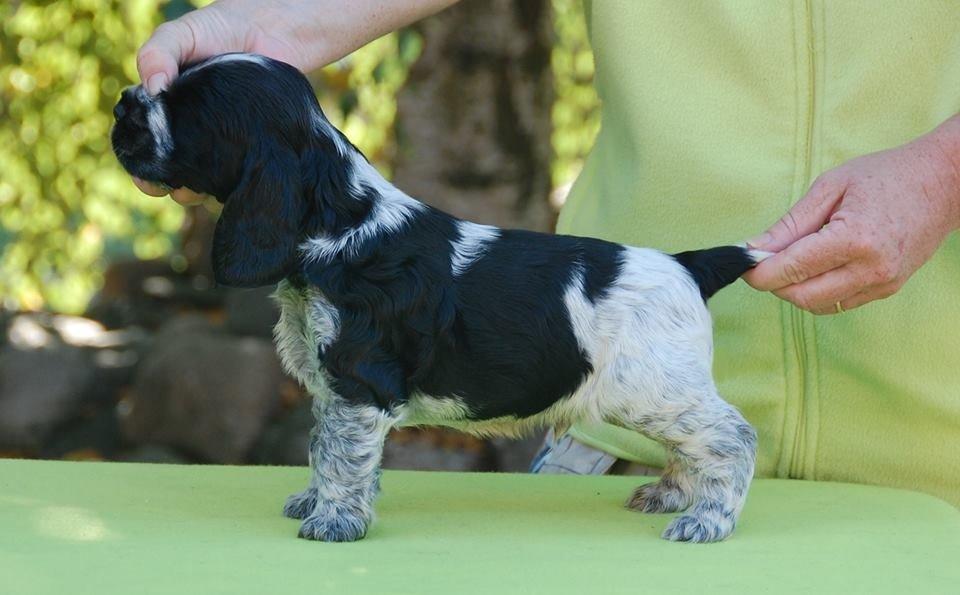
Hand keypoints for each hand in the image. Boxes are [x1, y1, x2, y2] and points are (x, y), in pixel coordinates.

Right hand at [129, 0, 458, 203]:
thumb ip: (158, 53)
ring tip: (203, 191)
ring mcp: (223, 141)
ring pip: (206, 180)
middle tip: (178, 189)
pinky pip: (239, 173)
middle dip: (170, 187)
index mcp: (169, 110)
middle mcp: (193, 130)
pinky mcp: (251, 146)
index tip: (148, 179)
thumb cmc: (223, 28)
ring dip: (200, 193)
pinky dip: (233, 184)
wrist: (277, 30)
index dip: (143, 167)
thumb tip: (151, 89)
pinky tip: (233, 183)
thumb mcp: (182, 34)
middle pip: (174, 171)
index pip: (147, 146)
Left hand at [744, 116, 959, 313]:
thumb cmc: (886, 176)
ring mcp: (882, 283)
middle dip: (774, 283)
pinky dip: (819, 289)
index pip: (792, 269)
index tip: (743, 264)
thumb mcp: (831, 187)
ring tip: (794, 257)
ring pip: (818, 305)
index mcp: (855, 239)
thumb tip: (755, 248)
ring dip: (795, 288)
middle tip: (765, 260)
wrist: (943, 183)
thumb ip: (791, 223)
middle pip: (801, 296)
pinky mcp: (887, 289)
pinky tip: (818, 265)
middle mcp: (871, 268)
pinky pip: (839, 302)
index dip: (760, 271)